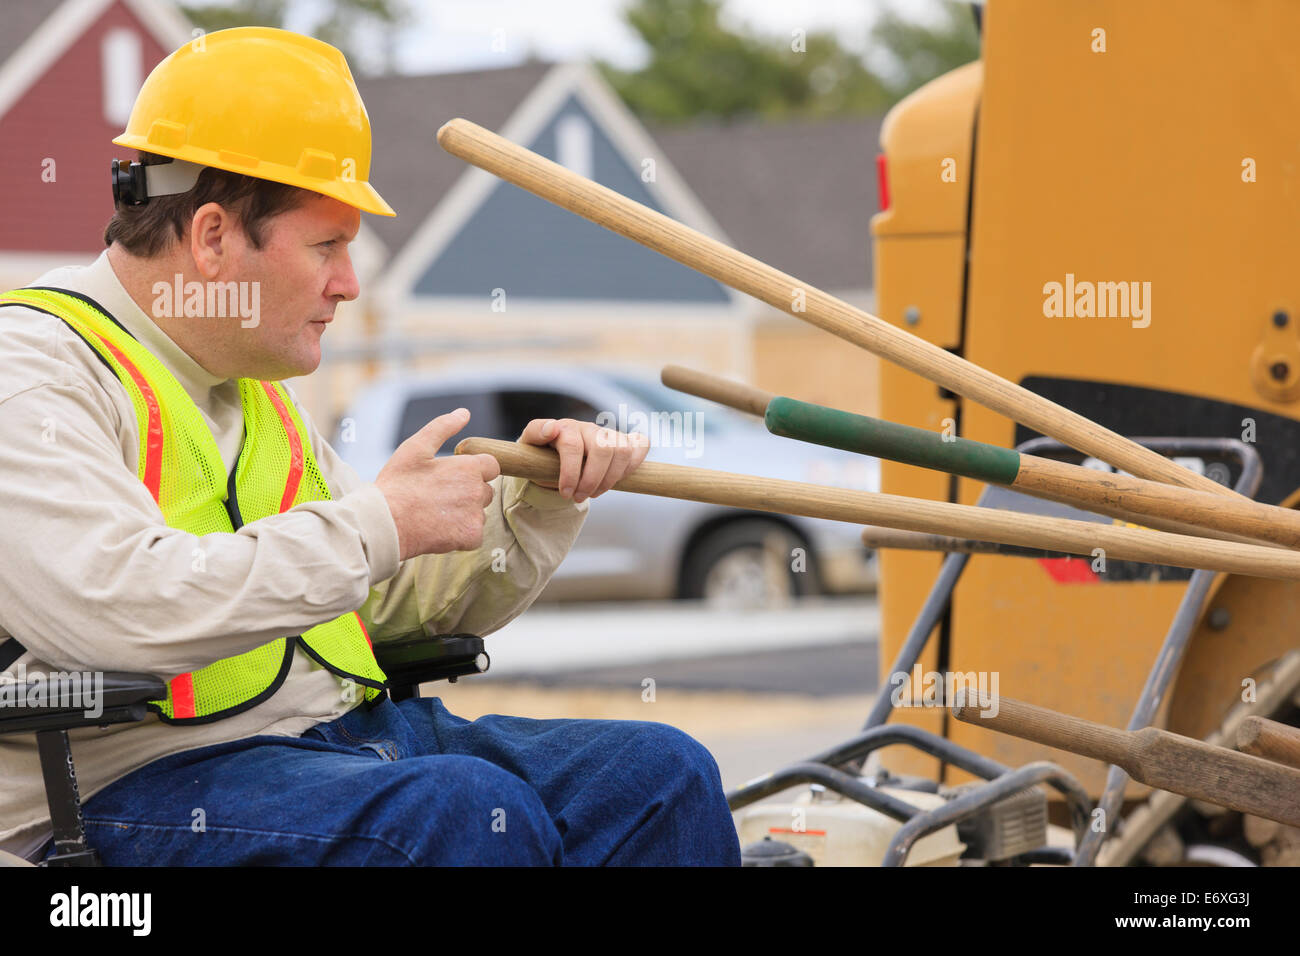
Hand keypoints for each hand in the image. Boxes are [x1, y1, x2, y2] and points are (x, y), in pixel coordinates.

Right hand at [375, 408, 500, 560]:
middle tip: (438, 496)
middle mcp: (478, 491)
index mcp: (469, 467)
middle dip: (468, 492)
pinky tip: (440, 529)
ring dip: (464, 513)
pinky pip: (474, 535)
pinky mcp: (471, 537)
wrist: (385, 523)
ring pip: (479, 513)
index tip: (453, 477)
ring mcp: (476, 515)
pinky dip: (461, 534)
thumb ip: (443, 427)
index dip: (473, 470)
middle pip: (485, 491)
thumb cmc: (397, 484)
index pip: (491, 466)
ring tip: (436, 513)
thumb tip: (464, 413)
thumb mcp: (416, 448)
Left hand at [517, 418, 650, 502]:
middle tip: (580, 497)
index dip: (571, 472)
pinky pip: (641, 444)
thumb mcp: (530, 447)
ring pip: (622, 450)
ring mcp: (608, 433)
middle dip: (592, 479)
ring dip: (610, 478)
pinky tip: (618, 478)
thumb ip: (536, 433)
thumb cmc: (543, 456)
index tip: (566, 493)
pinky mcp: (625, 440)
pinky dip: (634, 463)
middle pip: (602, 449)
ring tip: (595, 493)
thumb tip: (552, 428)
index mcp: (566, 427)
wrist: (555, 460)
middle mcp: (589, 428)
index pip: (573, 445)